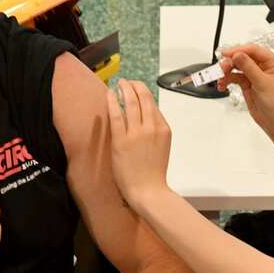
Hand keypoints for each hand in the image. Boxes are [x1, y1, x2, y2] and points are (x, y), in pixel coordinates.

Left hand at [106, 80, 171, 211]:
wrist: (148, 191)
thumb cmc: (154, 172)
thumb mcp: (163, 146)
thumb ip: (156, 130)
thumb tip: (146, 115)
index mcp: (164, 128)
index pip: (153, 105)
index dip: (144, 93)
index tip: (136, 88)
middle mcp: (152, 127)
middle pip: (143, 98)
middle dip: (134, 85)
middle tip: (126, 81)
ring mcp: (136, 133)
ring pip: (130, 102)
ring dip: (124, 89)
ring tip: (119, 83)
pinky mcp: (121, 140)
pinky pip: (116, 115)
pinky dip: (112, 101)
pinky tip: (109, 94)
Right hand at [218, 44, 273, 138]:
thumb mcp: (262, 83)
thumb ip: (248, 67)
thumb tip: (237, 54)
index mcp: (273, 61)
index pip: (253, 50)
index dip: (239, 50)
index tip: (226, 54)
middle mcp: (264, 65)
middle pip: (243, 57)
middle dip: (231, 62)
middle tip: (222, 68)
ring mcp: (255, 73)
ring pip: (237, 66)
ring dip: (227, 71)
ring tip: (221, 78)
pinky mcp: (248, 82)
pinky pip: (234, 76)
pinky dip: (227, 79)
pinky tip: (223, 85)